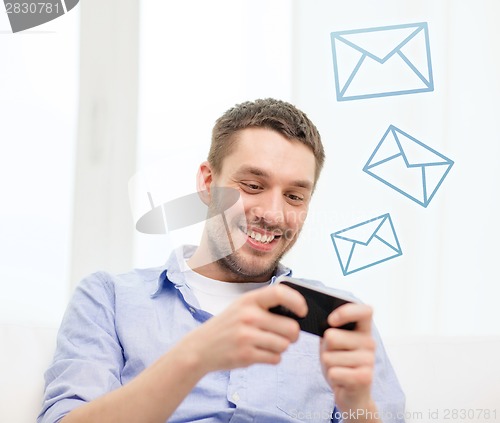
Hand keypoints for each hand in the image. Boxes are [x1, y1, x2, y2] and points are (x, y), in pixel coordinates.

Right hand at [178, 284, 307, 374]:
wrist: (201, 347)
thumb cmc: (228, 325)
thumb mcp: (242, 306)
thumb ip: (265, 304)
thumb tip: (298, 311)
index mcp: (249, 299)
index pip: (280, 293)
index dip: (297, 301)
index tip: (302, 311)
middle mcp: (248, 316)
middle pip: (290, 327)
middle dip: (293, 334)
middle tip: (287, 335)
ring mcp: (247, 337)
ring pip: (285, 345)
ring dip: (281, 347)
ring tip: (268, 343)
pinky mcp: (246, 355)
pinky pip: (275, 358)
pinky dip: (273, 357)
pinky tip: (260, 352)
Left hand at [320, 303, 378, 419]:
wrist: (353, 396)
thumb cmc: (340, 365)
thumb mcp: (333, 344)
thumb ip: (330, 330)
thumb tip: (323, 322)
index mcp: (363, 330)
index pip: (364, 310)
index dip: (346, 312)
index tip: (331, 320)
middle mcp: (370, 343)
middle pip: (331, 337)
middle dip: (325, 349)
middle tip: (335, 358)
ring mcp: (369, 361)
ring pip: (329, 357)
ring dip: (328, 366)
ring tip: (339, 370)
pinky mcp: (365, 378)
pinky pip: (333, 372)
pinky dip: (332, 377)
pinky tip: (342, 381)